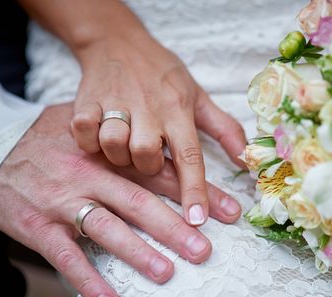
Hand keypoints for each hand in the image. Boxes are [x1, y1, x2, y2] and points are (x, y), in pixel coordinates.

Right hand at [0, 103, 241, 296]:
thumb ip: (124, 133)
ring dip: (138, 253)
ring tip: (167, 273)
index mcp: (109, 151)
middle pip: (140, 202)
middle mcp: (91, 174)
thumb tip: (165, 144)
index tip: (228, 211)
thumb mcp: (87, 121)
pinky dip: (88, 280)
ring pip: (107, 228)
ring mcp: (64, 199)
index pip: (160, 171)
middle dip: (174, 227)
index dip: (196, 191)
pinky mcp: (40, 225)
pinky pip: (66, 257)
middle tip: (204, 250)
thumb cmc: (46, 136)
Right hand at [70, 35, 246, 226]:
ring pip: (114, 146)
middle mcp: (149, 107)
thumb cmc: (163, 74)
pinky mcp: (87, 101)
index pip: (190, 155)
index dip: (195, 190)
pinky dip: (89, 141)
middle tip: (146, 155)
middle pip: (146, 156)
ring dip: (118, 155)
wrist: (119, 41)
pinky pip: (84, 132)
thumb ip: (225, 129)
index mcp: (179, 109)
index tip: (197, 219)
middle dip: (146, 166)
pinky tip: (97, 135)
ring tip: (122, 145)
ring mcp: (116, 102)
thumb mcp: (199, 96)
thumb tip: (247, 159)